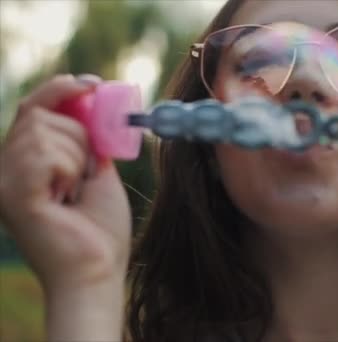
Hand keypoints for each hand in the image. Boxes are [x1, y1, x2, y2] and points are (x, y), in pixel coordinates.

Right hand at [0, 74, 131, 293]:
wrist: (98, 270)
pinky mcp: (11, 194)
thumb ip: (88, 140)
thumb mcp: (98, 172)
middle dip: (79, 135)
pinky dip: (68, 170)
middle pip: (38, 113)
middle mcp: (5, 169)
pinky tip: (65, 197)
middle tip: (88, 171)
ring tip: (74, 191)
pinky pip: (45, 153)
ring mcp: (4, 181)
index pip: (33, 108)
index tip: (92, 83)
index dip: (60, 89)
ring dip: (76, 156)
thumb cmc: (99, 230)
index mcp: (25, 164)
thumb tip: (89, 101)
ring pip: (44, 131)